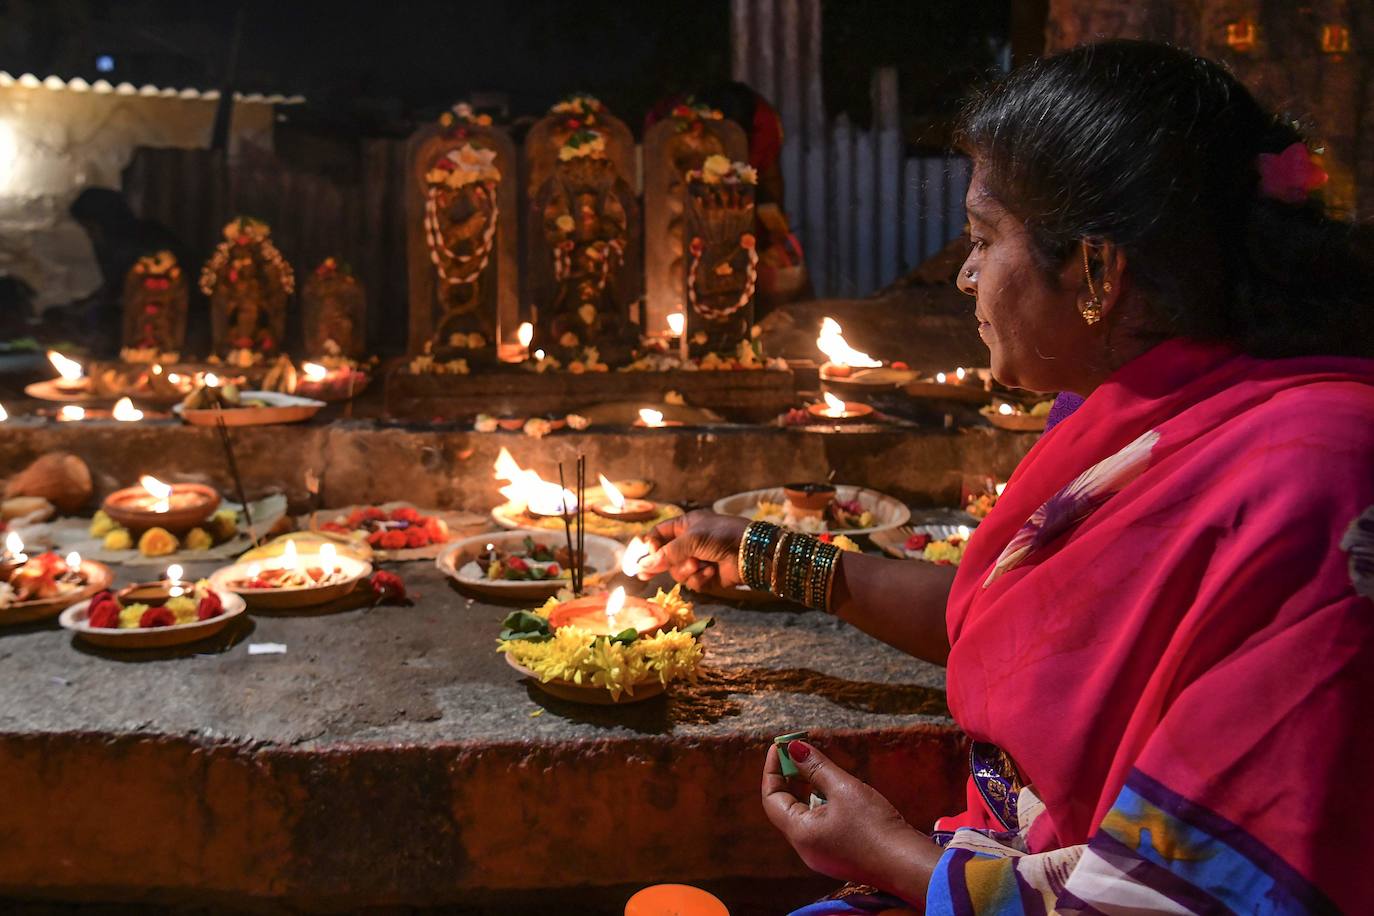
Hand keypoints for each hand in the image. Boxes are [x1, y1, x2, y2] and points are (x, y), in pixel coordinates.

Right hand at [638, 510, 748, 590]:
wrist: (750, 553)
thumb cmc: (722, 536)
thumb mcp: (692, 539)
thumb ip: (666, 553)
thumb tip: (642, 566)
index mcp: (685, 525)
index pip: (659, 535)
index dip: (650, 545)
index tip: (644, 556)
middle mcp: (689, 542)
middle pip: (664, 557)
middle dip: (661, 564)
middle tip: (643, 576)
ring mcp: (697, 560)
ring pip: (677, 572)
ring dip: (687, 569)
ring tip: (699, 564)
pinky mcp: (706, 576)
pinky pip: (692, 582)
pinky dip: (700, 577)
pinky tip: (711, 571)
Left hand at [761, 740, 938, 904]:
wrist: (907, 865)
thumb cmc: (875, 827)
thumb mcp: (844, 789)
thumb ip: (816, 767)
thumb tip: (793, 747)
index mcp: (800, 833)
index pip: (771, 798)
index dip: (773, 769)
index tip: (780, 745)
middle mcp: (805, 848)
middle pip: (786, 807)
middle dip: (790, 776)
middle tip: (799, 750)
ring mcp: (821, 854)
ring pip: (804, 815)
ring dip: (807, 789)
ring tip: (819, 765)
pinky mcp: (838, 855)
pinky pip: (820, 825)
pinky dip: (822, 804)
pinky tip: (837, 790)